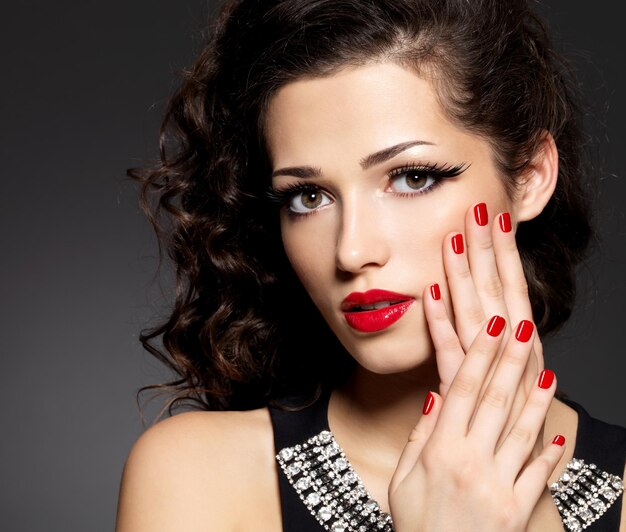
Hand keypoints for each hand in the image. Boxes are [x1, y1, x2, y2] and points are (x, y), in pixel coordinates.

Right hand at [388, 308, 564, 530]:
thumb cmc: (416, 523)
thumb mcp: (401, 479)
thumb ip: (419, 436)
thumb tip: (435, 397)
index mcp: (439, 449)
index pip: (462, 390)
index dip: (478, 355)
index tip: (490, 328)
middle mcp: (471, 461)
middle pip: (495, 400)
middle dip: (510, 360)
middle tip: (521, 329)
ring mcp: (498, 484)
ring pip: (522, 431)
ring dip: (537, 399)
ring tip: (549, 372)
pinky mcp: (516, 508)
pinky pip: (538, 474)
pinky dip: (550, 455)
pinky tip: (561, 436)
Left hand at [435, 205, 542, 450]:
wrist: (514, 479)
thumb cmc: (510, 422)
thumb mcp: (511, 374)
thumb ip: (500, 342)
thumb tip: (493, 307)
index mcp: (521, 343)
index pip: (512, 286)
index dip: (504, 252)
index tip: (495, 216)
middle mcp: (510, 352)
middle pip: (497, 290)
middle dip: (488, 249)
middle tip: (478, 208)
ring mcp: (486, 371)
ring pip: (475, 312)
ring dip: (465, 275)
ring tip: (457, 237)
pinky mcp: (461, 393)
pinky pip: (448, 352)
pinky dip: (439, 323)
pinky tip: (429, 293)